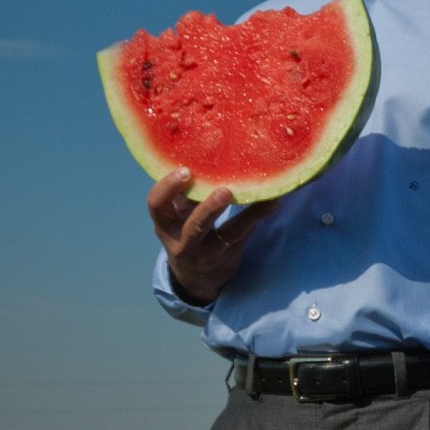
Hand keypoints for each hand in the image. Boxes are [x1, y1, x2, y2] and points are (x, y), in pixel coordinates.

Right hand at [148, 169, 279, 305]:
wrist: (197, 276)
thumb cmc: (189, 231)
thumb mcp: (179, 215)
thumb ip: (188, 194)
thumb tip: (206, 153)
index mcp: (164, 221)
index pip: (157, 204)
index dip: (167, 188)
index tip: (186, 170)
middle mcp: (180, 238)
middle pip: (190, 225)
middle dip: (206, 208)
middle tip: (223, 190)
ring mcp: (204, 250)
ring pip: (221, 233)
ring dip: (230, 213)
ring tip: (248, 195)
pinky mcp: (225, 253)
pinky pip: (240, 232)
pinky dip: (256, 215)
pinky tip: (273, 202)